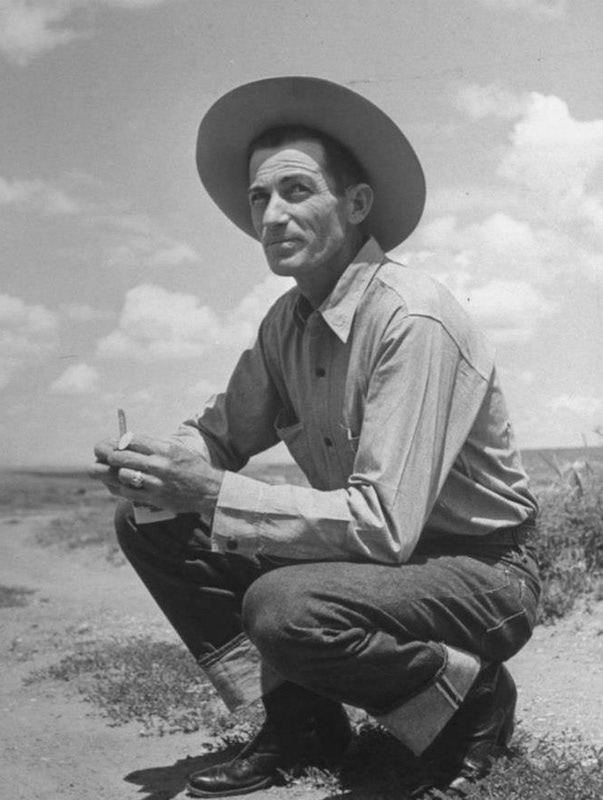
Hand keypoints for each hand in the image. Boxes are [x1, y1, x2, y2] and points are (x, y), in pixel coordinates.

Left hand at [89, 434, 223, 513]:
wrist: (209, 491)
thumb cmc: (191, 468)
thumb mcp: (176, 450)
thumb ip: (154, 446)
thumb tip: (126, 442)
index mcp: (165, 449)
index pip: (131, 439)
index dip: (117, 441)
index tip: (112, 443)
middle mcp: (159, 464)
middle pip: (121, 456)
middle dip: (108, 455)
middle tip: (103, 455)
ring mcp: (156, 482)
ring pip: (121, 474)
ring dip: (113, 472)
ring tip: (110, 470)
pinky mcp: (154, 498)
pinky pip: (127, 492)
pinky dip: (118, 486)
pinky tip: (116, 483)